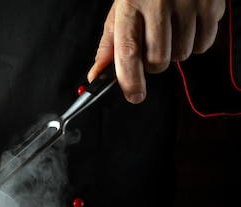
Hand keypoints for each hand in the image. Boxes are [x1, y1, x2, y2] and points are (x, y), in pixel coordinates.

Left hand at [88, 0, 225, 103]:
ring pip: (181, 55)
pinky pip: (203, 45)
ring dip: (175, 52)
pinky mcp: (210, 5)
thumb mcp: (122, 10)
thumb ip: (110, 44)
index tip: (133, 96)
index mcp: (131, 5)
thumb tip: (96, 75)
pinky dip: (196, 43)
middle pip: (157, 60)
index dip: (130, 79)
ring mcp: (187, 3)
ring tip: (171, 29)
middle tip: (153, 45)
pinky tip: (188, 25)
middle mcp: (158, 4)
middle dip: (154, 64)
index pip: (128, 51)